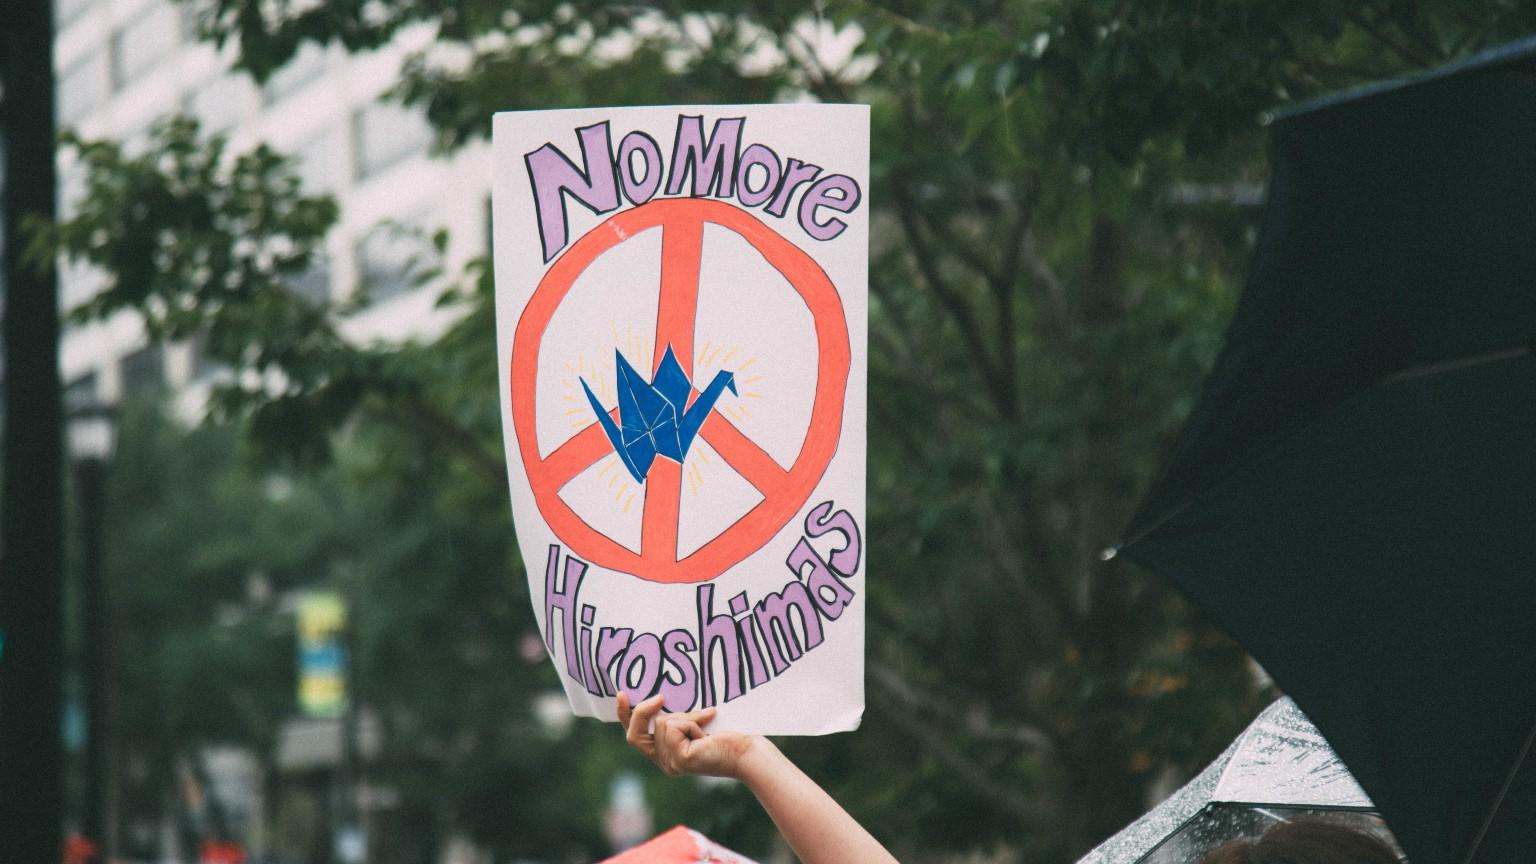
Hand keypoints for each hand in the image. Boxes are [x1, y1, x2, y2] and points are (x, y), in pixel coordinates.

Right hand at [617, 693, 759, 778]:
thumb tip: (663, 699)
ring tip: (706, 724)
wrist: (747, 753)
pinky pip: (675, 726)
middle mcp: (665, 763)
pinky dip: (692, 722)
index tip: (622, 694)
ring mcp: (671, 764)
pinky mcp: (680, 759)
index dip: (624, 716)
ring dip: (686, 717)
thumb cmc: (728, 737)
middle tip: (661, 697)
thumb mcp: (695, 724)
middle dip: (643, 712)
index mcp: (666, 755)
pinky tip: (708, 734)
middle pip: (635, 734)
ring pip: (663, 723)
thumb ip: (678, 719)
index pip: (636, 737)